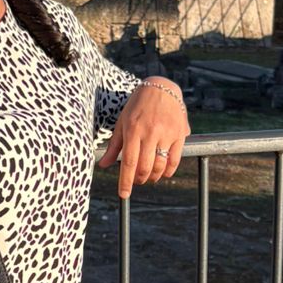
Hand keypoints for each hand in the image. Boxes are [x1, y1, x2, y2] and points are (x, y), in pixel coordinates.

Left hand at [98, 82, 189, 198]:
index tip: (123, 194)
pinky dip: (168, 171)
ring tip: (149, 177)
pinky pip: (174, 159)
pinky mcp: (180, 133)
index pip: (128, 162)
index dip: (125, 181)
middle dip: (139, 179)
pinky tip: (163, 173)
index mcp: (133, 130)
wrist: (161, 88)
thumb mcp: (122, 122)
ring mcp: (166, 133)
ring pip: (160, 166)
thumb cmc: (137, 105)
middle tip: (137, 181)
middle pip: (144, 167)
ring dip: (153, 177)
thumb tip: (103, 165)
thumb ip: (114, 145)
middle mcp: (150, 132)